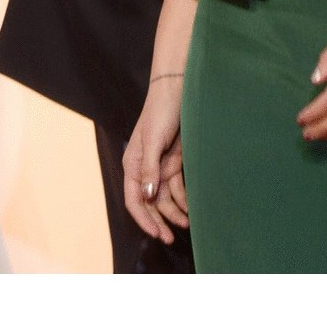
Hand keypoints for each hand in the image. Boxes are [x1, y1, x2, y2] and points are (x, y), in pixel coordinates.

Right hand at [122, 78, 187, 244]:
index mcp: (133, 163)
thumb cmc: (161, 111)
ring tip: (188, 225)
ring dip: (174, 212)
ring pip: (165, 198)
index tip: (156, 233)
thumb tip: (147, 196)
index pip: (133, 199)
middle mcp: (145, 168)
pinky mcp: (175, 160)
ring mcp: (160, 165)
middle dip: (159, 221)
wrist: (178, 88)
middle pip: (149, 203)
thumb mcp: (154, 139)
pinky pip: (177, 186)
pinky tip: (192, 209)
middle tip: (170, 239)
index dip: (143, 218)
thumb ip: (149, 168)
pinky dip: (183, 198)